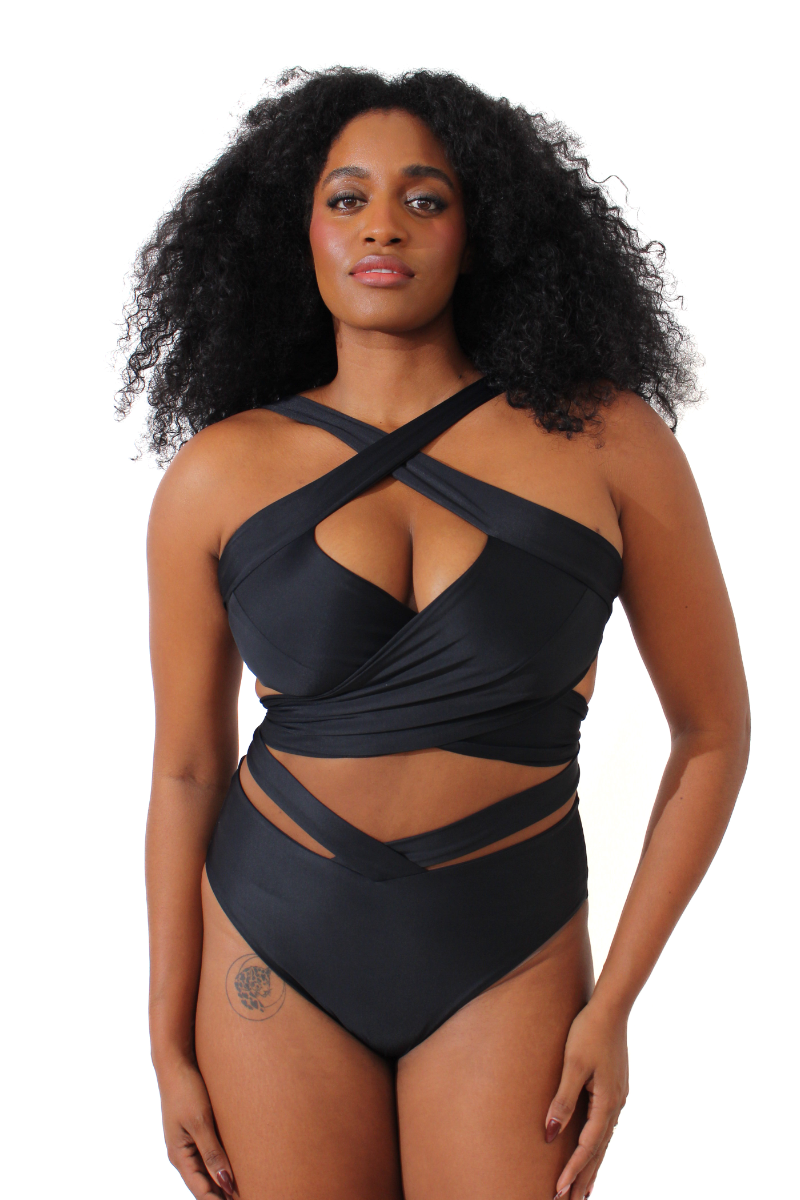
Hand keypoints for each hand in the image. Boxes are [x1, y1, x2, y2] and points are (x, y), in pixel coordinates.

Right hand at [157, 1057, 236, 1197]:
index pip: (201, 1192)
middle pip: (204, 1185)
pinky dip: (221, 1165)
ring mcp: (187, 1143)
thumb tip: (226, 1185)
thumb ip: (212, 1154)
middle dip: (224, 1195)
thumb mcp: (201, 1122)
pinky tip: (237, 1167)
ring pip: (207, 1172)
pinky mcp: (195, 1132)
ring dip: (223, 1182)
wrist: (176, 1062)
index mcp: (179, 1156)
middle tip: (251, 1195)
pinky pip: (208, 1156)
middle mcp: (182, 1154)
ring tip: (248, 1187)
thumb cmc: (186, 1090)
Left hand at [545, 1000, 628, 1198]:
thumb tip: (550, 1134)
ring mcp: (618, 1097)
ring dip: (592, 1165)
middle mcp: (616, 1105)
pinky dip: (598, 1146)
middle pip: (599, 1151)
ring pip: (604, 1141)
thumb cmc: (588, 1031)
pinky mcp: (615, 1089)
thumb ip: (563, 1100)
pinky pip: (606, 1127)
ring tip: (582, 1190)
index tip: (558, 1192)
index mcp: (607, 1102)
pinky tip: (594, 1152)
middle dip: (584, 1178)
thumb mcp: (572, 1064)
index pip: (587, 1147)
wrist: (612, 1007)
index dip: (572, 1170)